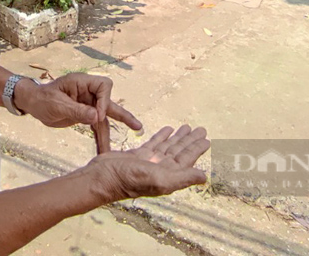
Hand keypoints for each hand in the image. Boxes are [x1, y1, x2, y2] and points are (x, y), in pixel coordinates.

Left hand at [15, 73, 141, 149]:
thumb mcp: (57, 105)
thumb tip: (96, 118)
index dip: (104, 100)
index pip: (104, 86)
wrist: (33, 104)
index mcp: (82, 83)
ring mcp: (88, 105)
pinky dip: (99, 139)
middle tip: (137, 127)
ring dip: (108, 135)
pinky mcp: (85, 116)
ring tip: (118, 152)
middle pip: (109, 103)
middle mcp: (88, 92)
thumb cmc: (42, 98)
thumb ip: (77, 111)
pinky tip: (104, 151)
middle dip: (122, 116)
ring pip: (104, 119)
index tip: (96, 116)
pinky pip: (96, 127)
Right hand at [87, 124, 209, 200]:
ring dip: (178, 137)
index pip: (187, 159)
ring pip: (168, 146)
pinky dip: (162, 136)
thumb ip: (183, 177)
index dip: (197, 149)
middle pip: (179, 151)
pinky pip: (154, 143)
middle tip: (201, 129)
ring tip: (187, 127)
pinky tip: (168, 130)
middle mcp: (161, 168)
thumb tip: (205, 177)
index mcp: (169, 175)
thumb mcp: (159, 179)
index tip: (206, 139)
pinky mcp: (138, 155)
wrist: (103, 178)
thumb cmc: (129, 181)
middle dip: (190, 141)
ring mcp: (149, 161)